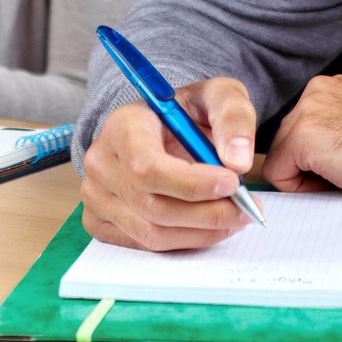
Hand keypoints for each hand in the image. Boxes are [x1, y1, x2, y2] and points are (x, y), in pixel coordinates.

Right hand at [80, 76, 257, 251]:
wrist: (162, 127)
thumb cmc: (188, 112)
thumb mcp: (218, 95)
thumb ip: (232, 117)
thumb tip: (238, 161)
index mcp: (122, 126)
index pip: (146, 167)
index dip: (191, 184)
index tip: (232, 183)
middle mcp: (101, 163)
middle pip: (152, 206)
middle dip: (207, 214)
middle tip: (246, 208)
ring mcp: (96, 196)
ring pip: (151, 233)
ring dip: (201, 232)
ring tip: (235, 217)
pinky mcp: (101, 221)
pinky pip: (146, 245)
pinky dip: (185, 241)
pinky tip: (209, 225)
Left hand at [264, 74, 341, 208]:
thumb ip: (338, 128)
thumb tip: (312, 157)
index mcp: (335, 87)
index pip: (302, 127)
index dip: (321, 158)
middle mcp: (318, 89)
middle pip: (288, 141)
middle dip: (312, 166)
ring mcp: (309, 110)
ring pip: (282, 157)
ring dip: (308, 176)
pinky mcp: (305, 136)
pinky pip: (279, 173)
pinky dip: (302, 188)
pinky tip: (340, 181)